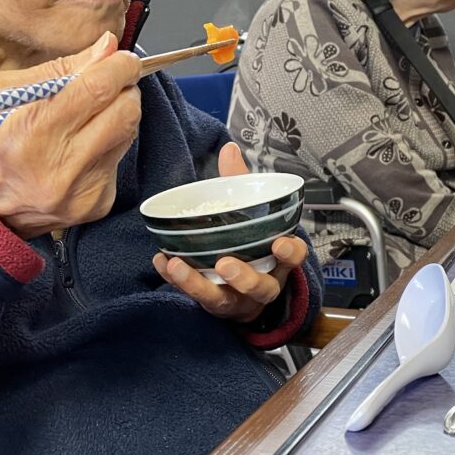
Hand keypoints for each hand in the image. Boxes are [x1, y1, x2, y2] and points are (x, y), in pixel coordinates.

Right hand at [0, 31, 142, 237]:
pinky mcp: (95, 205)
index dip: (119, 67)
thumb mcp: (1, 92)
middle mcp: (60, 166)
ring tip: (87, 118)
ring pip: (128, 135)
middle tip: (110, 83)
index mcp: (31, 132)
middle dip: (124, 89)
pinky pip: (117, 161)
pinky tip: (79, 149)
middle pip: (126, 112)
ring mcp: (81, 191)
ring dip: (116, 116)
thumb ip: (60, 68)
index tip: (123, 59)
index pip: (98, 89)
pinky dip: (106, 146)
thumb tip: (107, 47)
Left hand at [153, 143, 308, 323]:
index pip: (293, 257)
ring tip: (178, 266)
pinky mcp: (214, 307)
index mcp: (278, 260)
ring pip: (223, 299)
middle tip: (226, 264)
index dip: (290, 253)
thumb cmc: (250, 243)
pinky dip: (177, 281)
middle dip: (245, 278)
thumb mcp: (251, 214)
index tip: (280, 244)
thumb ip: (240, 183)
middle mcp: (262, 284)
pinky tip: (162, 262)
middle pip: (260, 287)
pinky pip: (194, 298)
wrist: (244, 289)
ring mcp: (237, 300)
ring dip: (198, 285)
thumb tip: (229, 148)